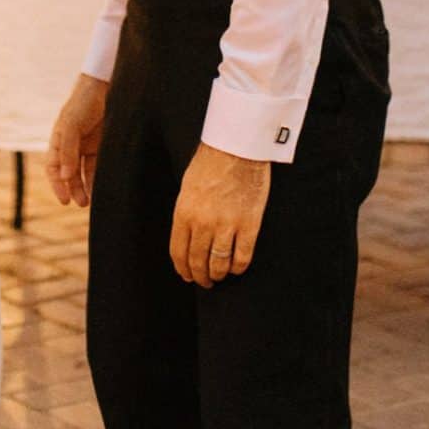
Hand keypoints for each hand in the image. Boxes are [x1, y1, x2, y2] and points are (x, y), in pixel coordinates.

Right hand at [46, 72, 106, 207]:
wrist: (104, 86)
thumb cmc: (82, 103)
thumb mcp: (71, 126)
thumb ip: (68, 151)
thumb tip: (64, 176)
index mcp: (58, 140)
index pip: (53, 168)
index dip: (56, 184)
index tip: (64, 199)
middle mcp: (71, 146)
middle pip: (68, 174)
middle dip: (73, 189)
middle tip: (80, 203)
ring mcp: (87, 146)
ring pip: (84, 172)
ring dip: (86, 186)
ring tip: (90, 200)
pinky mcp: (102, 145)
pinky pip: (98, 165)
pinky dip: (98, 177)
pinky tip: (101, 187)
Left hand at [170, 142, 269, 285]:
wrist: (237, 147)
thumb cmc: (210, 163)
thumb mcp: (187, 189)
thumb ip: (187, 215)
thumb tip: (189, 240)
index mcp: (184, 213)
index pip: (178, 253)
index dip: (183, 269)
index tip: (187, 276)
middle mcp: (203, 223)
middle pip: (198, 261)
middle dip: (200, 276)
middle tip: (204, 281)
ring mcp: (226, 225)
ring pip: (219, 263)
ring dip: (218, 274)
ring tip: (219, 276)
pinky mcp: (249, 224)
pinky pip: (242, 256)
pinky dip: (238, 267)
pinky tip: (236, 267)